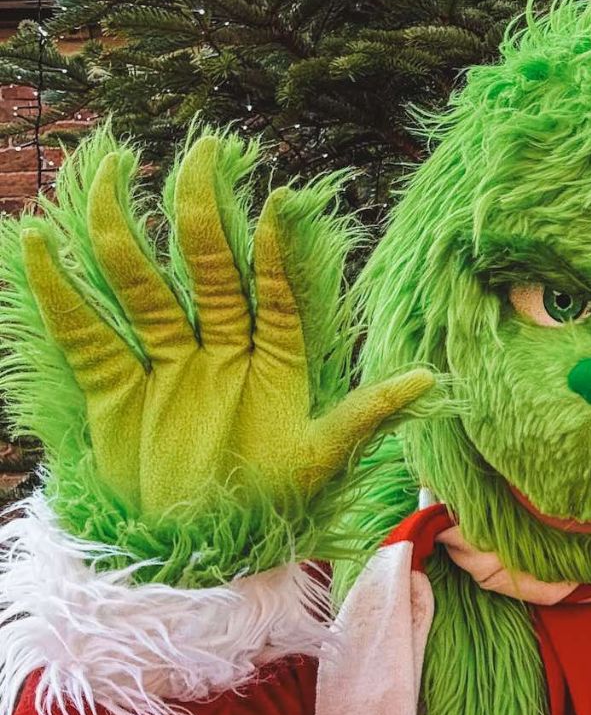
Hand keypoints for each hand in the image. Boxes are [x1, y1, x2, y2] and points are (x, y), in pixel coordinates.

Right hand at [7, 132, 431, 516]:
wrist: (198, 561)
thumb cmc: (270, 512)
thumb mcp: (321, 463)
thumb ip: (367, 416)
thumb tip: (428, 379)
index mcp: (276, 363)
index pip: (276, 293)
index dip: (277, 252)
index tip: (280, 203)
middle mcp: (221, 352)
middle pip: (208, 270)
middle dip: (203, 213)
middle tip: (202, 153)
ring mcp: (167, 367)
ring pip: (143, 287)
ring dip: (123, 233)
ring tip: (105, 175)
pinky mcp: (118, 393)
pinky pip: (87, 337)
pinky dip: (61, 296)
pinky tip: (40, 247)